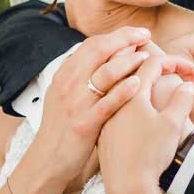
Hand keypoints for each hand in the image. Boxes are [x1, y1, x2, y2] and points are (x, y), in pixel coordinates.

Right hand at [31, 26, 152, 184]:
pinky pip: (107, 103)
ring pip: (105, 73)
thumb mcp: (63, 96)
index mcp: (64, 75)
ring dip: (128, 60)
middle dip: (124, 39)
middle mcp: (68, 84)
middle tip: (145, 35)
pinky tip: (138, 82)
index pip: (91, 44)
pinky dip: (123, 90)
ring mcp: (76, 103)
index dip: (115, 35)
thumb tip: (100, 58)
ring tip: (145, 56)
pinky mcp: (84, 124)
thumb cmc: (60, 128)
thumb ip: (79, 76)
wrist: (48, 159)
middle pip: (99, 50)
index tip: (134, 33)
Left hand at [98, 55, 193, 193]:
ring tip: (143, 75)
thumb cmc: (151, 155)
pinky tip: (129, 103)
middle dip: (145, 60)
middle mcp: (112, 100)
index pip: (150, 64)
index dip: (172, 62)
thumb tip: (187, 85)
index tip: (188, 70)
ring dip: (128, 75)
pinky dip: (120, 95)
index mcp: (131, 93)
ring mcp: (104, 115)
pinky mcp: (100, 130)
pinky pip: (107, 102)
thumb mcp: (173, 125)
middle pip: (125, 67)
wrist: (127, 187)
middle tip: (160, 59)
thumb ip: (182, 100)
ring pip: (113, 84)